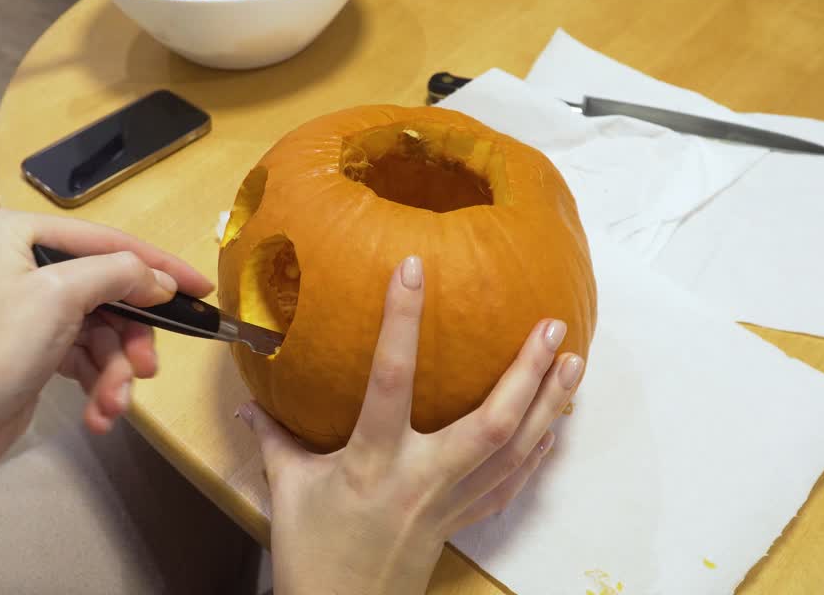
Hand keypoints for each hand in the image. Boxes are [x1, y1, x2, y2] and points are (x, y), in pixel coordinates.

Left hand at [0, 209, 212, 519]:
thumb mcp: (60, 297)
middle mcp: (27, 261)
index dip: (160, 266)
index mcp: (22, 232)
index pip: (109, 241)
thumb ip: (119, 275)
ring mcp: (33, 306)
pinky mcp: (38, 347)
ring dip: (115, 371)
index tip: (203, 288)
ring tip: (112, 404)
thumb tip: (162, 281)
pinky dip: (98, 384)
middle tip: (146, 371)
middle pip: (112, 292)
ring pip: (105, 331)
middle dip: (131, 339)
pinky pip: (88, 356)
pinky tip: (97, 415)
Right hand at [238, 256, 585, 594]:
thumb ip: (273, 438)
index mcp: (374, 462)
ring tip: (575, 363)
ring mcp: (450, 502)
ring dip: (548, 405)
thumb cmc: (314, 554)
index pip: (390, 380)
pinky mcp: (462, 521)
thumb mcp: (288, 489)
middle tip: (552, 326)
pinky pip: (511, 483)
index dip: (402, 322)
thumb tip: (248, 399)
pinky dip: (536, 452)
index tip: (413, 270)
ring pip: (514, 450)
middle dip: (528, 373)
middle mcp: (422, 479)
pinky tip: (553, 425)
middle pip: (491, 422)